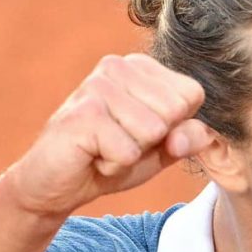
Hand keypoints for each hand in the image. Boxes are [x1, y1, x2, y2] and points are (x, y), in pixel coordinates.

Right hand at [3, 53, 209, 215]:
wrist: (57, 184)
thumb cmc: (111, 159)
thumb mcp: (162, 150)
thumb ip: (189, 137)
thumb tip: (194, 133)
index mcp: (140, 67)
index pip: (192, 94)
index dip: (174, 127)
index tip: (141, 134)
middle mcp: (117, 66)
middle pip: (175, 111)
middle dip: (152, 141)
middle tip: (119, 142)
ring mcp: (97, 86)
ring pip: (153, 131)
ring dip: (131, 154)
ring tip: (104, 148)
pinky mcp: (83, 114)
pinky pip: (128, 152)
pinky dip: (114, 166)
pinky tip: (92, 156)